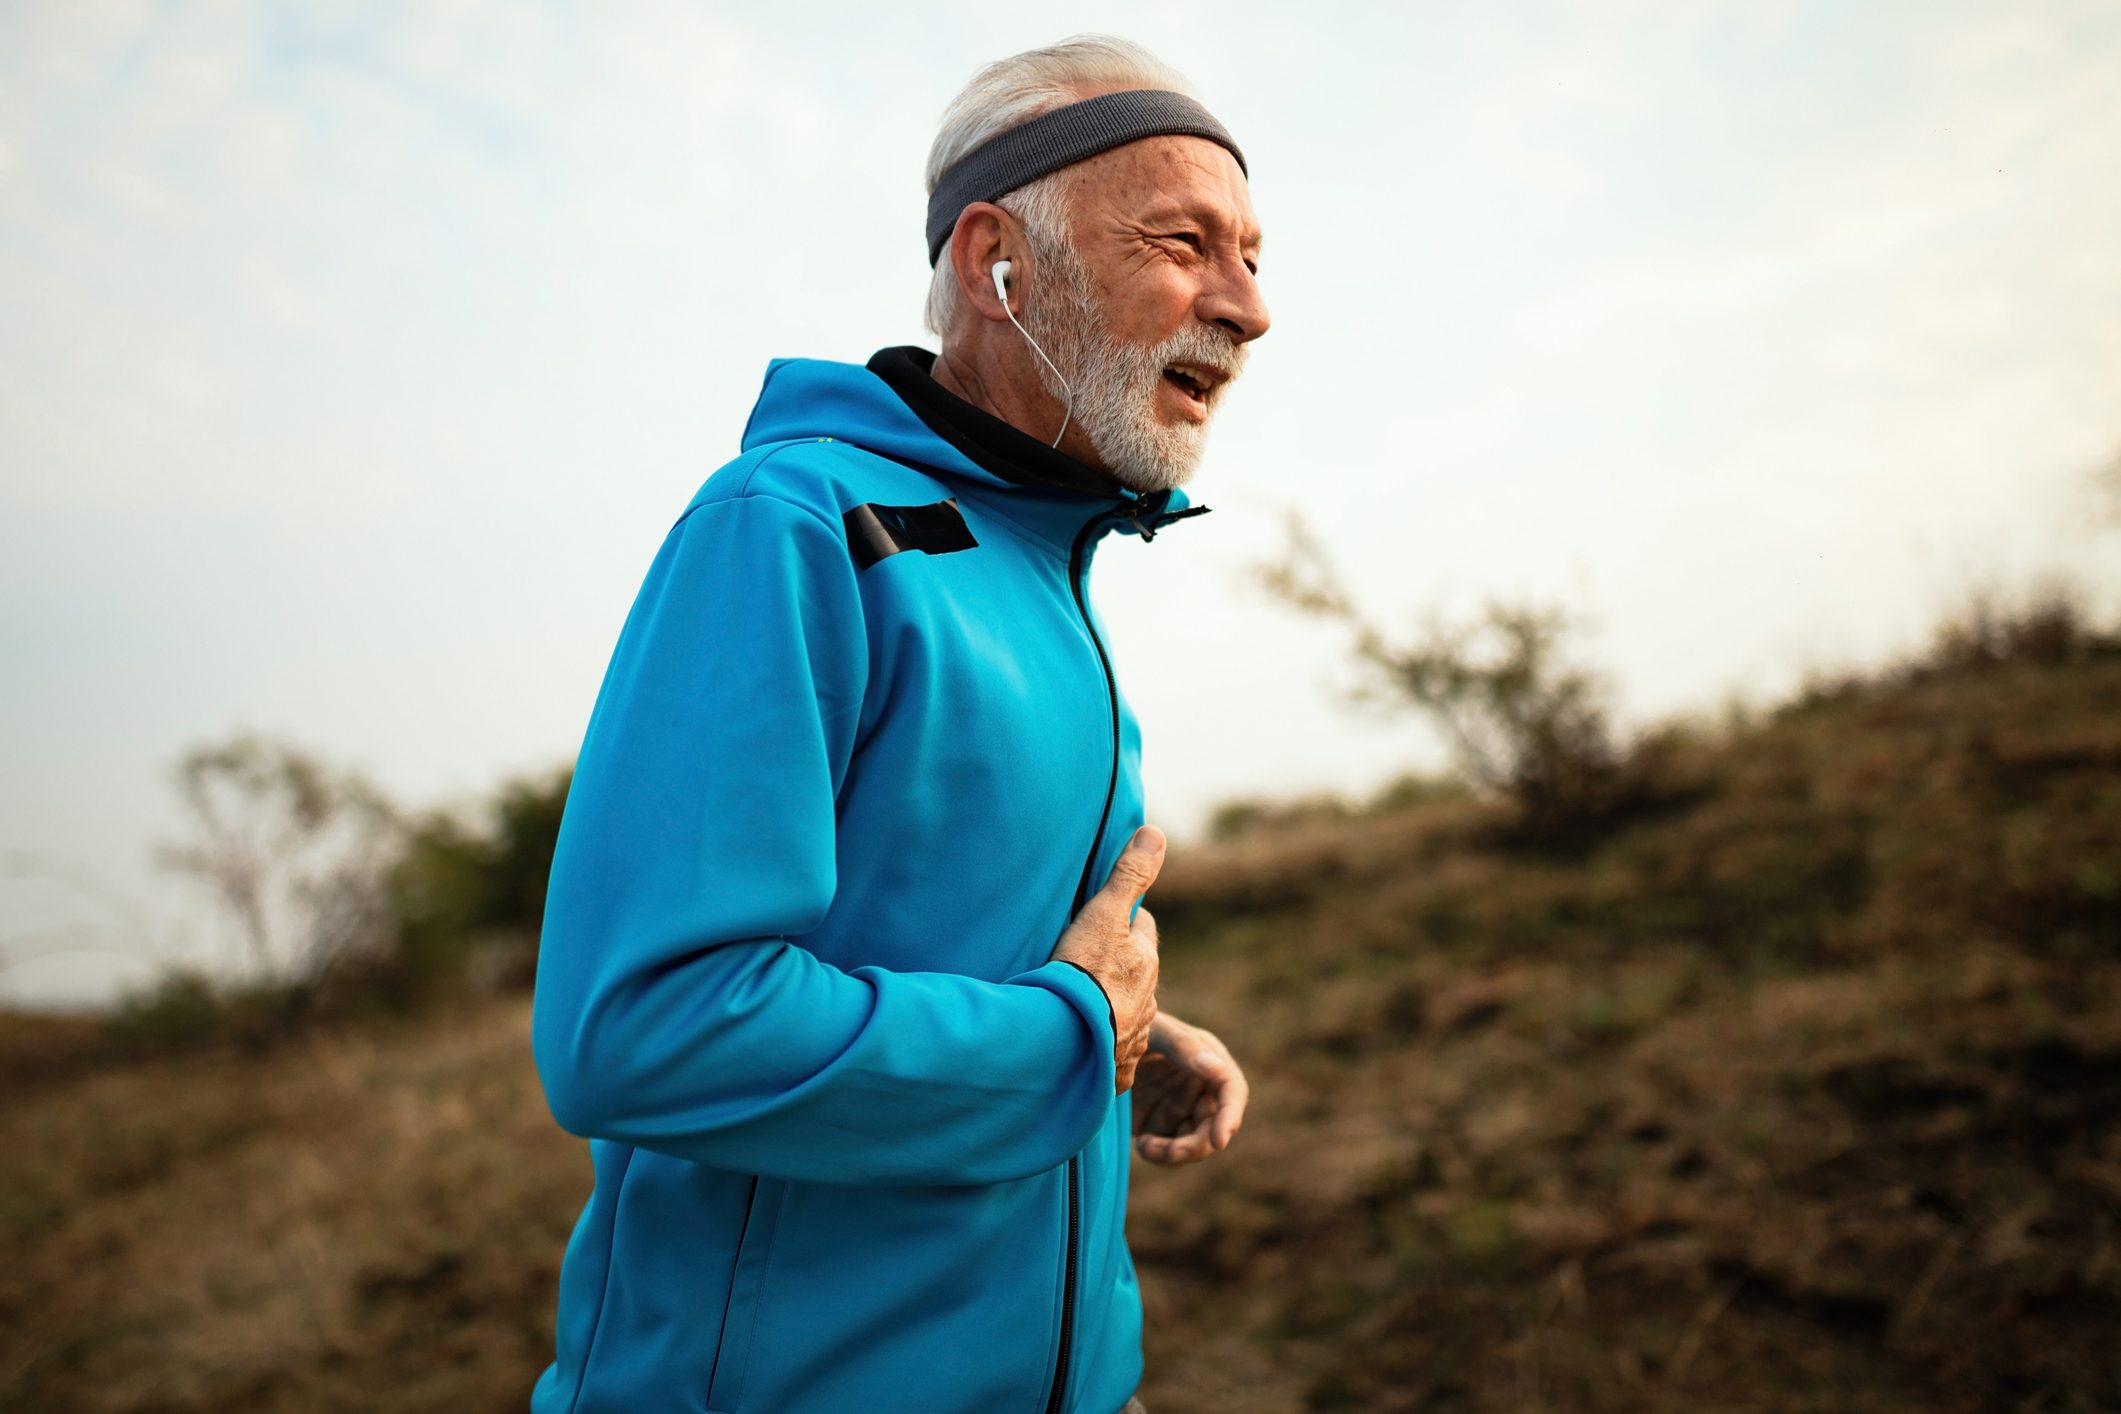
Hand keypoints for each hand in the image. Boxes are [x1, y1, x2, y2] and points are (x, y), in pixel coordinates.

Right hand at [1051, 825, 1163, 1092]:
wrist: (1069, 1039)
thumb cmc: (1082, 973)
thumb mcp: (1102, 915)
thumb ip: (1128, 875)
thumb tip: (1156, 832)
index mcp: (1143, 960)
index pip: (1140, 927)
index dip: (1124, 918)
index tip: (1105, 917)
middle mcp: (1147, 998)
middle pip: (1136, 972)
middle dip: (1119, 965)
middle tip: (1089, 961)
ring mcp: (1133, 1034)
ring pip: (1126, 1011)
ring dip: (1110, 1006)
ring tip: (1083, 1005)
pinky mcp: (1116, 1066)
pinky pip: (1113, 1051)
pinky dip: (1101, 1044)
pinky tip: (1082, 1042)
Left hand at [1131, 1012, 1246, 1165]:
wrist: (1089, 1042)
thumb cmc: (1127, 1022)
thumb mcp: (1154, 1031)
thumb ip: (1184, 1048)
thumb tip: (1216, 1068)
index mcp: (1208, 1057)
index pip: (1231, 1090)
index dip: (1230, 1117)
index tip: (1218, 1142)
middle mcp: (1201, 1085)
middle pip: (1216, 1125)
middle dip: (1197, 1145)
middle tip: (1170, 1153)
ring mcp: (1182, 1106)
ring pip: (1196, 1144)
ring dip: (1177, 1154)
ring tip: (1147, 1147)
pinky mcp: (1163, 1125)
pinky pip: (1173, 1151)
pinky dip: (1161, 1155)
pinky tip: (1142, 1144)